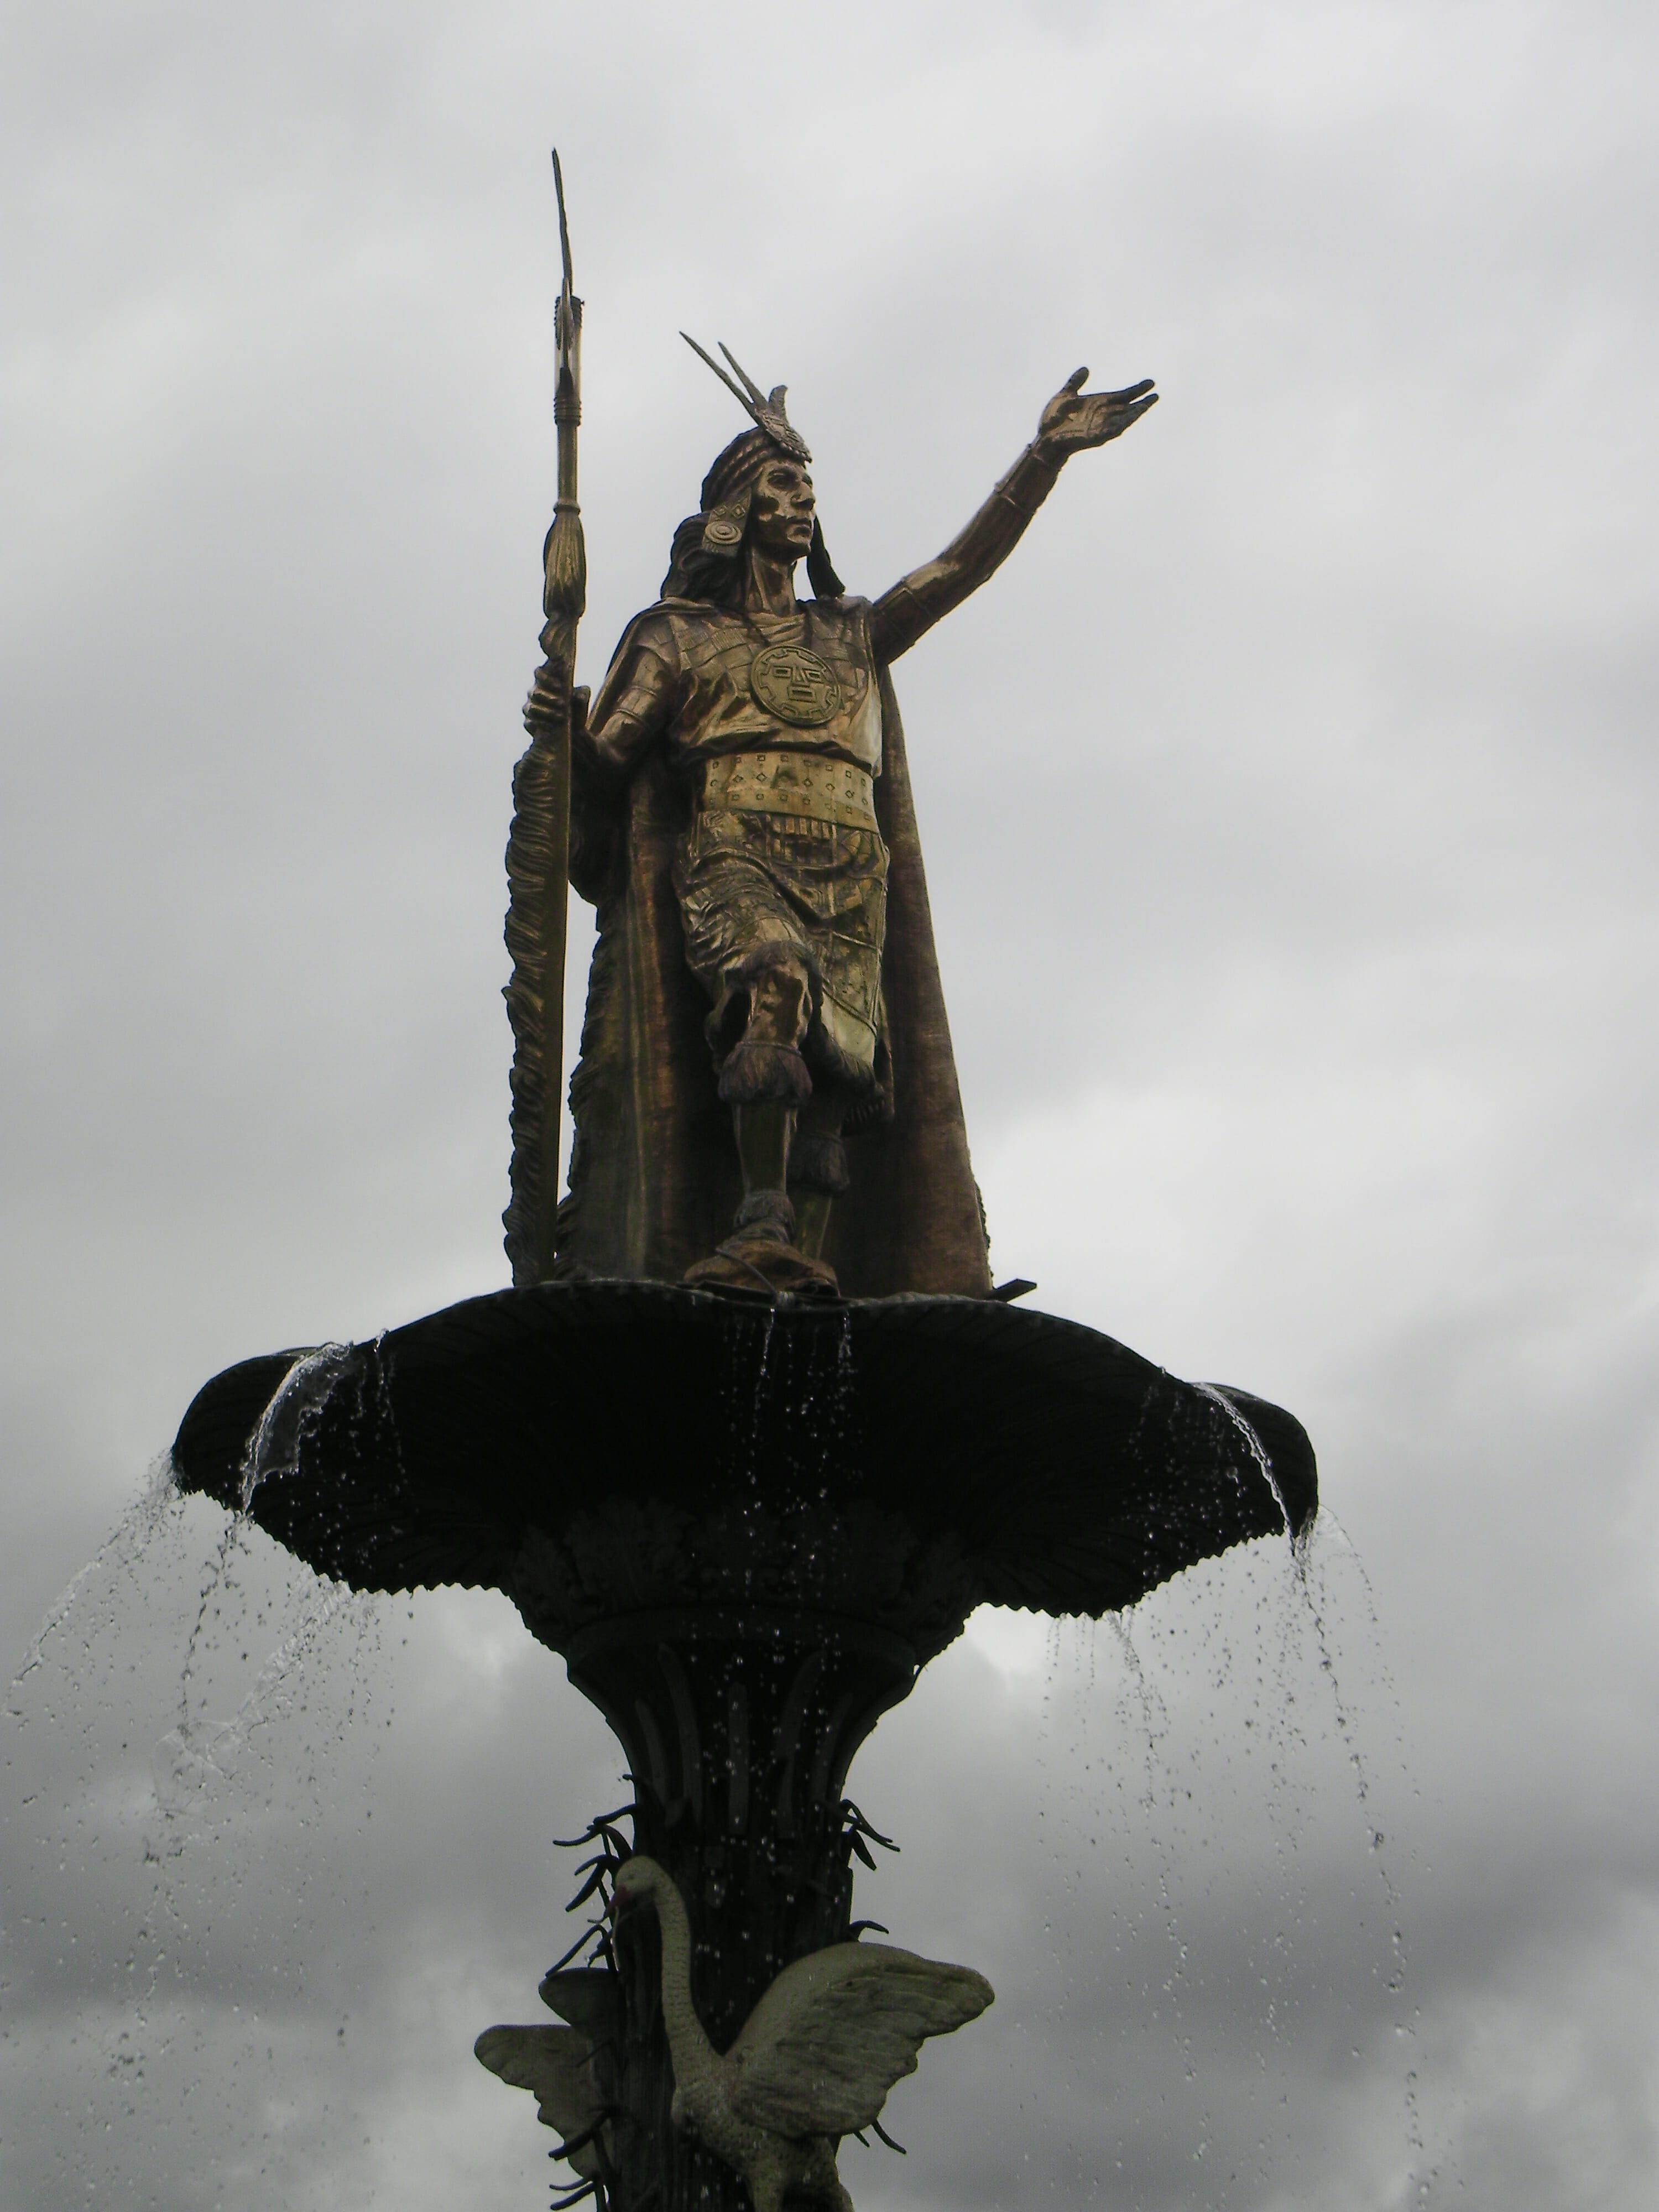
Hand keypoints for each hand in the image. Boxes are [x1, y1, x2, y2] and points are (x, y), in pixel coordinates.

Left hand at [1035, 369, 1156, 460]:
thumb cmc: (1053, 420)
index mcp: (1098, 403)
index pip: (1122, 396)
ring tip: (1147, 405)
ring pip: (1123, 420)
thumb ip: (1075, 382)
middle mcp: (1102, 415)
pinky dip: (1122, 424)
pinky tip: (1131, 418)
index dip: (1136, 390)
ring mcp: (1100, 427)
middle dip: (1142, 403)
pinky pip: (1113, 430)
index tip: (1150, 383)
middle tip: (1156, 395)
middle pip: (1127, 408)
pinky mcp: (1095, 437)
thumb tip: (1085, 369)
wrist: (1044, 438)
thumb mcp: (1065, 395)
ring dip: (1135, 413)